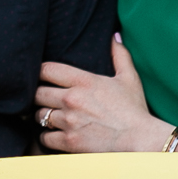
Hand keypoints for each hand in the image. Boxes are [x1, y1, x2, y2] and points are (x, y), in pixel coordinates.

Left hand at [34, 36, 175, 152]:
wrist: (140, 140)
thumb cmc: (134, 110)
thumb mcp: (129, 78)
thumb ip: (119, 55)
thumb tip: (114, 37)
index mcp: (83, 81)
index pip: (46, 69)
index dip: (40, 72)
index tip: (41, 76)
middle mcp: (71, 99)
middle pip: (36, 93)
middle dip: (39, 96)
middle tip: (44, 99)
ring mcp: (69, 121)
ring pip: (39, 116)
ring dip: (44, 116)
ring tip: (51, 117)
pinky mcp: (69, 142)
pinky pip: (45, 137)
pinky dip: (48, 136)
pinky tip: (56, 134)